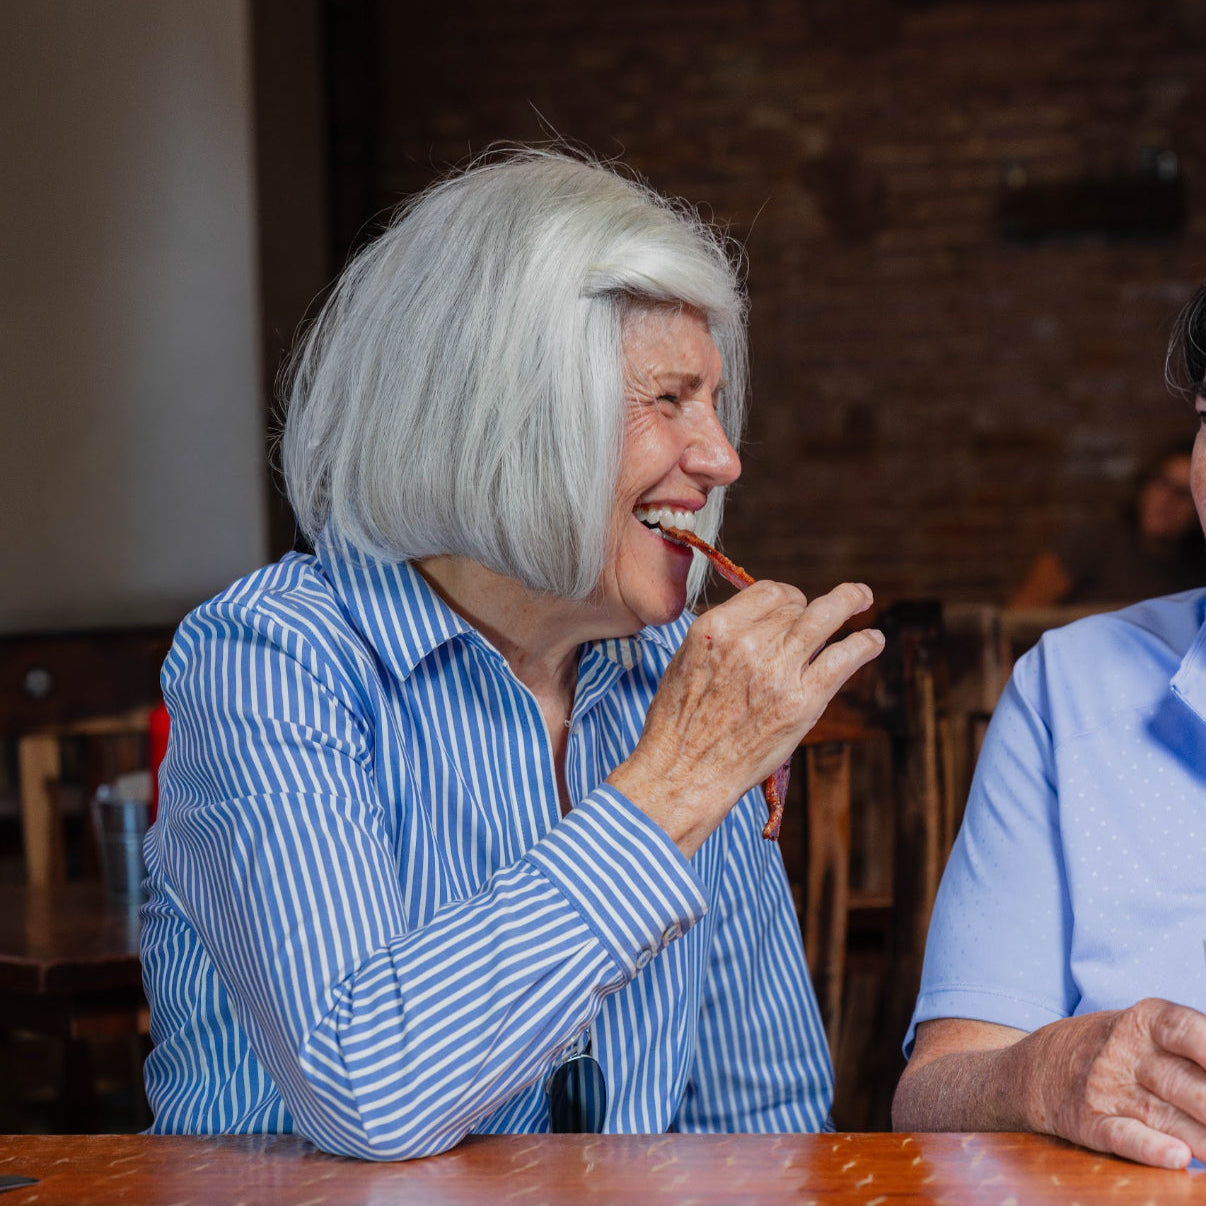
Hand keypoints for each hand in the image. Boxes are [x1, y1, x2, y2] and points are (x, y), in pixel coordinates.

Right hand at [607, 579, 883, 855]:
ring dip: (849, 600)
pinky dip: (864, 644)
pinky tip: (873, 640)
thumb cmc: (678, 724)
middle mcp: (747, 641)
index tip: (793, 606)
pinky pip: (844, 658)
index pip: (767, 591)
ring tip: (863, 597)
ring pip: (825, 617)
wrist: (683, 772)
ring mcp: (777, 670)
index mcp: (716, 628)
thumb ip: (720, 638)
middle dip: (808, 608)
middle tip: (825, 612)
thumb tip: (755, 625)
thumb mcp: (686, 661)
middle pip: (795, 605)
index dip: (786, 596)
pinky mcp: (802, 701)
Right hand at [1030, 999, 1205, 1168]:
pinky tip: (1177, 1156)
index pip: (1190, 1031)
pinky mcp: (1087, 1121)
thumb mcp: (1145, 1030)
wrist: (1033, 1069)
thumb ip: (1194, 1047)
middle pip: (1187, 1085)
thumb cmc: (1115, 1051)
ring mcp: (1103, 1086)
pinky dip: (1150, 1147)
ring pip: (1166, 1117)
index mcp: (1144, 1021)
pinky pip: (1122, 1135)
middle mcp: (1122, 1051)